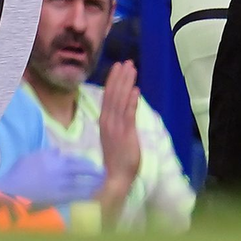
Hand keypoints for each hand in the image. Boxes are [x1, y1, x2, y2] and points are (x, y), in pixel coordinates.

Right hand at [0, 148, 104, 205]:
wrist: (10, 190)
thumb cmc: (20, 171)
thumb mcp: (34, 156)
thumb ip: (48, 154)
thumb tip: (58, 152)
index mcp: (55, 159)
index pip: (76, 160)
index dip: (86, 163)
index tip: (94, 166)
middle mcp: (60, 171)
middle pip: (81, 170)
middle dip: (94, 172)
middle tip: (104, 173)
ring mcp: (58, 186)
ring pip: (80, 183)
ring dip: (92, 183)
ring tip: (102, 184)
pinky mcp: (55, 199)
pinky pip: (73, 196)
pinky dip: (83, 195)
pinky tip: (90, 195)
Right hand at [99, 61, 140, 189]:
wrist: (114, 179)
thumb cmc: (116, 158)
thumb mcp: (116, 134)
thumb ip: (120, 117)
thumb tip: (126, 99)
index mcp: (104, 122)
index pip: (108, 97)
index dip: (112, 81)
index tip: (117, 66)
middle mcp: (108, 122)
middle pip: (113, 95)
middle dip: (119, 77)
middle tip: (126, 61)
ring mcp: (116, 128)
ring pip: (120, 101)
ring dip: (126, 84)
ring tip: (131, 69)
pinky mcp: (125, 135)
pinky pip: (128, 115)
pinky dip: (131, 102)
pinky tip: (135, 90)